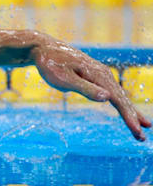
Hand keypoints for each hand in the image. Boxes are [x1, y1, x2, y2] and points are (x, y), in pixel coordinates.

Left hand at [28, 31, 150, 140]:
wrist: (43, 48)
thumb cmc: (50, 64)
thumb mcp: (64, 79)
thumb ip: (85, 89)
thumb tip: (108, 98)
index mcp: (98, 75)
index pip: (118, 100)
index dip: (128, 117)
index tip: (137, 131)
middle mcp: (104, 74)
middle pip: (122, 98)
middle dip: (133, 118)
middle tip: (141, 137)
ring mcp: (100, 74)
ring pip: (119, 95)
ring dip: (130, 111)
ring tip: (142, 125)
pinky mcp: (94, 75)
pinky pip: (112, 91)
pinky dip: (121, 102)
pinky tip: (125, 109)